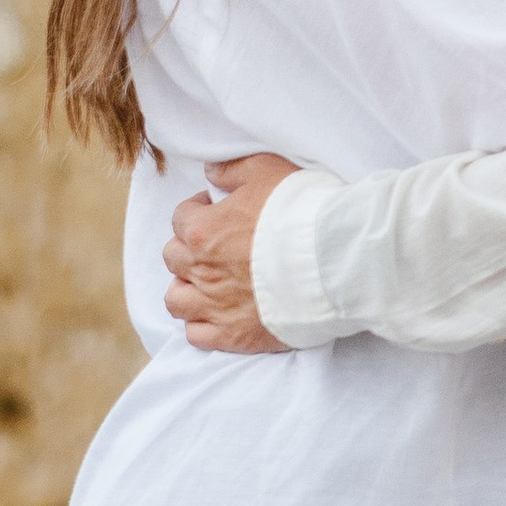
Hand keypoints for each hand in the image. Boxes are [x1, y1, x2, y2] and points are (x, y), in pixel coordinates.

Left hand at [162, 152, 298, 351]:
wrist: (332, 259)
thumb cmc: (300, 211)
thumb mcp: (266, 169)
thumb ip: (231, 170)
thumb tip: (210, 172)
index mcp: (204, 231)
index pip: (180, 218)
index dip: (199, 210)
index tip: (218, 209)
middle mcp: (203, 270)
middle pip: (173, 257)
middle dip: (189, 246)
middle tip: (216, 243)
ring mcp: (216, 306)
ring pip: (176, 300)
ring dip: (187, 287)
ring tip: (209, 280)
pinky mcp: (234, 335)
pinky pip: (196, 335)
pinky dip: (201, 323)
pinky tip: (219, 311)